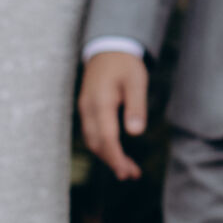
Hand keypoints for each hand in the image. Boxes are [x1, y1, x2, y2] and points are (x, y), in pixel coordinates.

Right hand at [80, 50, 148, 179]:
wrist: (108, 47)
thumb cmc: (125, 64)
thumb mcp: (136, 82)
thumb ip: (136, 106)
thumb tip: (136, 132)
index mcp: (100, 102)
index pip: (106, 138)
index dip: (116, 158)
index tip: (126, 172)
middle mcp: (88, 108)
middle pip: (97, 144)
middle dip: (113, 162)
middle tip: (132, 175)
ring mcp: (85, 109)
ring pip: (92, 140)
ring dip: (108, 157)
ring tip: (128, 169)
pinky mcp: (87, 109)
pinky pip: (92, 133)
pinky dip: (103, 146)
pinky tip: (116, 152)